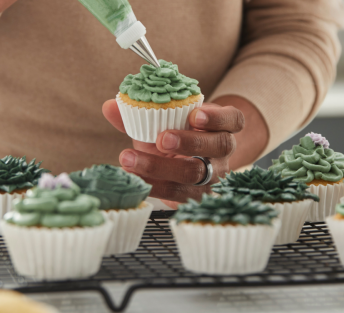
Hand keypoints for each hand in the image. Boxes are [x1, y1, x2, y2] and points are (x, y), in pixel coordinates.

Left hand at [102, 100, 244, 207]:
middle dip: (191, 142)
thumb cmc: (176, 138)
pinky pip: (178, 195)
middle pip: (219, 146)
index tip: (195, 114)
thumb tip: (110, 106)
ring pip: (197, 174)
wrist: (183, 168)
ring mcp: (212, 177)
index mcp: (221, 128)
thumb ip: (140, 114)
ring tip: (132, 160)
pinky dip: (154, 186)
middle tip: (162, 139)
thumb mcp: (164, 123)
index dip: (218, 118)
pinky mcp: (197, 197)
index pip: (233, 120)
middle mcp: (222, 153)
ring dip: (162, 167)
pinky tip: (134, 179)